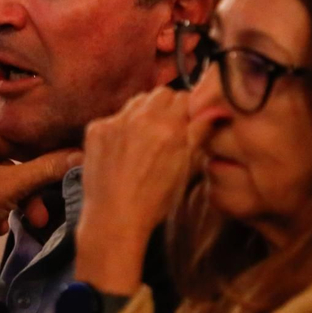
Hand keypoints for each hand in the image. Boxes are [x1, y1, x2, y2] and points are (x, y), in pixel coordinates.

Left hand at [0, 127, 81, 273]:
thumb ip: (49, 168)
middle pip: (4, 168)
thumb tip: (80, 154)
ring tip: (2, 227)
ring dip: (5, 206)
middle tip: (37, 218)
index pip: (16, 143)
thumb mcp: (16, 185)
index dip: (36, 165)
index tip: (50, 184)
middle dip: (22, 196)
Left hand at [74, 88, 195, 292]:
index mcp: (169, 126)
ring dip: (144, 113)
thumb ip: (200, 134)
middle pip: (161, 94)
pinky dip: (121, 127)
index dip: (189, 110)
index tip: (188, 122)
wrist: (114, 218)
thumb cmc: (154, 200)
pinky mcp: (96, 128)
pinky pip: (115, 116)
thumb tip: (215, 110)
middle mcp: (141, 117)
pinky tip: (123, 149)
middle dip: (167, 107)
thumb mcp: (187, 168)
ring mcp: (115, 121)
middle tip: (168, 130)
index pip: (184, 97)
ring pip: (137, 102)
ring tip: (145, 140)